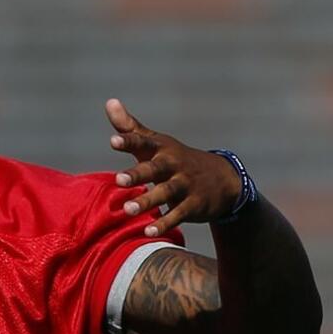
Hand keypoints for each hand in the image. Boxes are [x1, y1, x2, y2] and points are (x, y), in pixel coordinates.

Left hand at [106, 99, 243, 236]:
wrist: (223, 179)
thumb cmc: (175, 159)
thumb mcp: (155, 142)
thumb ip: (129, 127)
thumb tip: (109, 101)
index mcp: (161, 148)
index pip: (143, 141)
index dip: (128, 140)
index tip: (113, 141)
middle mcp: (173, 165)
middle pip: (155, 168)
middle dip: (138, 174)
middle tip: (118, 180)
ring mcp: (185, 185)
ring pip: (166, 193)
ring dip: (148, 201)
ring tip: (128, 209)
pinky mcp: (193, 204)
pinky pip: (178, 214)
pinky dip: (164, 222)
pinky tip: (148, 232)